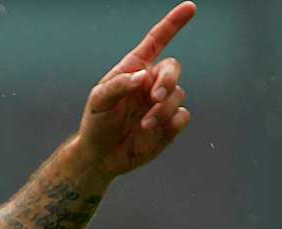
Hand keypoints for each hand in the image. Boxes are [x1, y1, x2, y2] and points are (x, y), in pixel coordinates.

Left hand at [74, 1, 195, 181]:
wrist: (100, 156)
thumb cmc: (96, 122)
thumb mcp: (98, 101)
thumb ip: (118, 85)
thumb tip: (142, 77)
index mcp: (134, 70)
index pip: (156, 42)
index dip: (173, 24)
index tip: (189, 7)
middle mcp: (151, 83)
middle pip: (173, 68)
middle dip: (167, 80)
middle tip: (155, 96)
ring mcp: (162, 103)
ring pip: (177, 95)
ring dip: (161, 109)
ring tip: (144, 124)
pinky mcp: (170, 124)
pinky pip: (183, 116)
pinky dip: (171, 121)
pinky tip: (153, 129)